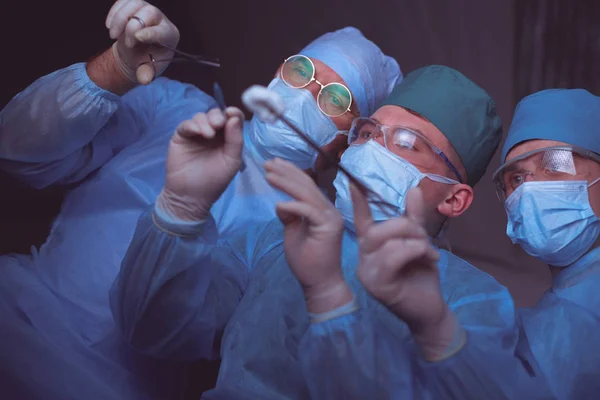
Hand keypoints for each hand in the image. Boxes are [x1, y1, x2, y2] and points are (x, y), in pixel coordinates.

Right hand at [105, 0, 179, 83]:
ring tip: (113, 35)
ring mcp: (147, 10)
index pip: (163, 31)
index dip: (151, 33)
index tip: (137, 37)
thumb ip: (146, 74)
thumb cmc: (145, 62)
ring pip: (135, 3)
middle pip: (149, 12)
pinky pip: (124, 1)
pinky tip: (109, 26)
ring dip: (120, 18)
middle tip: (127, 44)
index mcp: (169, 36)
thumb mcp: (147, 70)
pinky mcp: (134, 5)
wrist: (135, 53)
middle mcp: (161, 20)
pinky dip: (114, 12)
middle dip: (133, 26)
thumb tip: (144, 79)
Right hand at [158, 108, 244, 220]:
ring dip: (206, 121)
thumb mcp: (231, 161)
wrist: (191, 196)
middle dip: (218, 116)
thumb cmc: (214, 180)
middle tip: (219, 124)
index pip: (232, 120)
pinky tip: (198, 132)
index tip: (232, 113)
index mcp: (227, 138)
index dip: (233, 113)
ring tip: (209, 134)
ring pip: (201, 117)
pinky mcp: (181, 136)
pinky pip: (186, 125)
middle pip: (216, 115)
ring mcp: (196, 134)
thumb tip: (234, 118)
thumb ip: (235, 140)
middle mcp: (212, 133)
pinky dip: (192, 125)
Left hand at [265, 159, 352, 312]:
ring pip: (307, 194)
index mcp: (322, 209)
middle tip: (267, 163)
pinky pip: (308, 211)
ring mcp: (331, 218)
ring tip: (268, 174)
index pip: (307, 186)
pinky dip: (292, 206)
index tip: (274, 164)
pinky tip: (277, 204)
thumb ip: (290, 216)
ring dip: (286, 182)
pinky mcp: (328, 228)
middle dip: (286, 172)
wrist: (319, 283)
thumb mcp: (293, 232)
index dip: (291, 173)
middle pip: (307, 185)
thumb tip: (281, 203)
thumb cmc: (307, 260)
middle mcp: (329, 210)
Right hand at [351, 184, 448, 332]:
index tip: (353, 180)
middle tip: (425, 241)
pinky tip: (428, 259)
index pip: (361, 220)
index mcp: (371, 246)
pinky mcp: (377, 284)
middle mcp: (363, 257)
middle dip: (407, 227)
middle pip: (379, 228)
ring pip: (388, 240)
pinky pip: (393, 256)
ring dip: (416, 242)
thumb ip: (414, 218)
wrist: (431, 308)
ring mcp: (367, 272)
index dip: (358, 201)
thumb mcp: (419, 243)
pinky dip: (414, 252)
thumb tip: (413, 190)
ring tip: (429, 253)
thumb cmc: (421, 276)